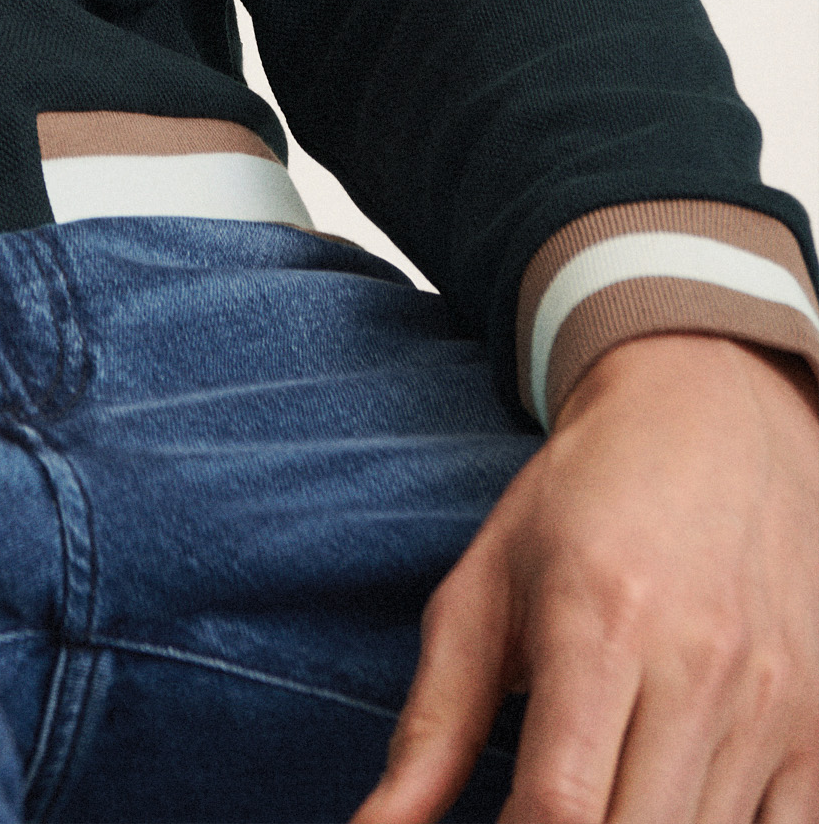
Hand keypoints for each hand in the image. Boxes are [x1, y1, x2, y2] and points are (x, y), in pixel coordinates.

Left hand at [354, 333, 818, 823]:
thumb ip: (431, 726)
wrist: (714, 420)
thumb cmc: (578, 507)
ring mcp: (774, 707)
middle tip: (540, 814)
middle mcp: (700, 669)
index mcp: (599, 624)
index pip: (560, 806)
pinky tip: (662, 804)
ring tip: (598, 797)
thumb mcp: (483, 590)